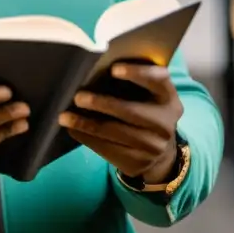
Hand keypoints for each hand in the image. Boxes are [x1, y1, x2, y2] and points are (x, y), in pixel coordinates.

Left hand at [59, 63, 181, 181]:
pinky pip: (109, 150)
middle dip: (102, 103)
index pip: (158, 80)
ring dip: (86, 124)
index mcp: (168, 97)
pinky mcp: (139, 162)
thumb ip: (132, 83)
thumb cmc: (144, 110)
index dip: (137, 74)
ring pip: (116, 133)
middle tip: (78, 97)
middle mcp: (166, 122)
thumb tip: (93, 70)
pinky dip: (88, 139)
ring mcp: (154, 146)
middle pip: (132, 111)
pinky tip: (73, 131)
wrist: (159, 151)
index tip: (114, 69)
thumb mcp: (148, 96)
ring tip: (65, 117)